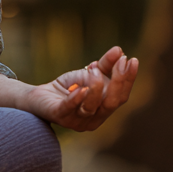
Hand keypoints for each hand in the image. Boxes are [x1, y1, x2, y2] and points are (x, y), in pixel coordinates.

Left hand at [23, 46, 138, 131]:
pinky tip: (81, 88)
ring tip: (93, 69)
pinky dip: (76, 98)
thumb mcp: (88, 74)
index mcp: (104, 110)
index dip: (128, 79)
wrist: (39, 96)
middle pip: (112, 103)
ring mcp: (77, 120)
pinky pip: (70, 108)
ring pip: (92, 106)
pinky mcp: (60, 116)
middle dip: (118, 82)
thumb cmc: (68, 87)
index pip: (122, 96)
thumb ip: (104, 65)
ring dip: (95, 85)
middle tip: (120, 62)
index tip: (133, 60)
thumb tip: (120, 50)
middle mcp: (94, 119)